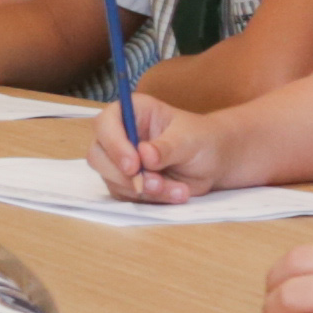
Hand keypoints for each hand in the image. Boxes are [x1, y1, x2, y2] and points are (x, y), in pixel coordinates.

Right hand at [85, 92, 256, 203]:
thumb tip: (145, 155)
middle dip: (124, 175)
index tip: (134, 165)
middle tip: (155, 184)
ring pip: (111, 180)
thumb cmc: (202, 140)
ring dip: (144, 191)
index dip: (114, 144)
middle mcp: (120, 135)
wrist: (214, 162)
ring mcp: (120, 161)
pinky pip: (126, 197)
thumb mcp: (189, 140)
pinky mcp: (126, 183)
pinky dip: (151, 200)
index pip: (105, 123)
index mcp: (132, 112)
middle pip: (98, 156)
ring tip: (178, 190)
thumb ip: (167, 147)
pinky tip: (176, 193)